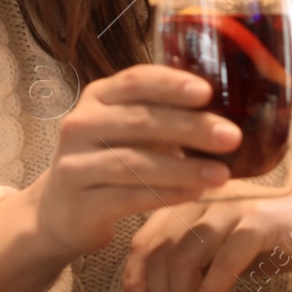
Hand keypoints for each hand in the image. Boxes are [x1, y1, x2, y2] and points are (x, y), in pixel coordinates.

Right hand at [27, 65, 243, 258]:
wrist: (60, 210)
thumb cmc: (109, 159)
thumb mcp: (126, 128)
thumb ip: (161, 113)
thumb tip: (229, 108)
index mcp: (98, 97)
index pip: (135, 81)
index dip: (171, 84)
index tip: (207, 91)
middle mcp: (80, 124)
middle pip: (140, 121)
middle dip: (191, 127)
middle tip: (232, 136)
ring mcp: (75, 164)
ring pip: (135, 162)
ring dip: (184, 168)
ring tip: (222, 175)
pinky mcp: (79, 203)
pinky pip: (129, 197)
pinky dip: (166, 195)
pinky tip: (195, 194)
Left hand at [123, 191, 291, 291]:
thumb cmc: (279, 240)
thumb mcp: (227, 248)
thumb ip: (195, 260)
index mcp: (193, 198)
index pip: (145, 238)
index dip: (133, 278)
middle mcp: (207, 195)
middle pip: (159, 250)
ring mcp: (234, 206)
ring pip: (185, 255)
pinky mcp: (261, 221)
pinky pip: (223, 262)